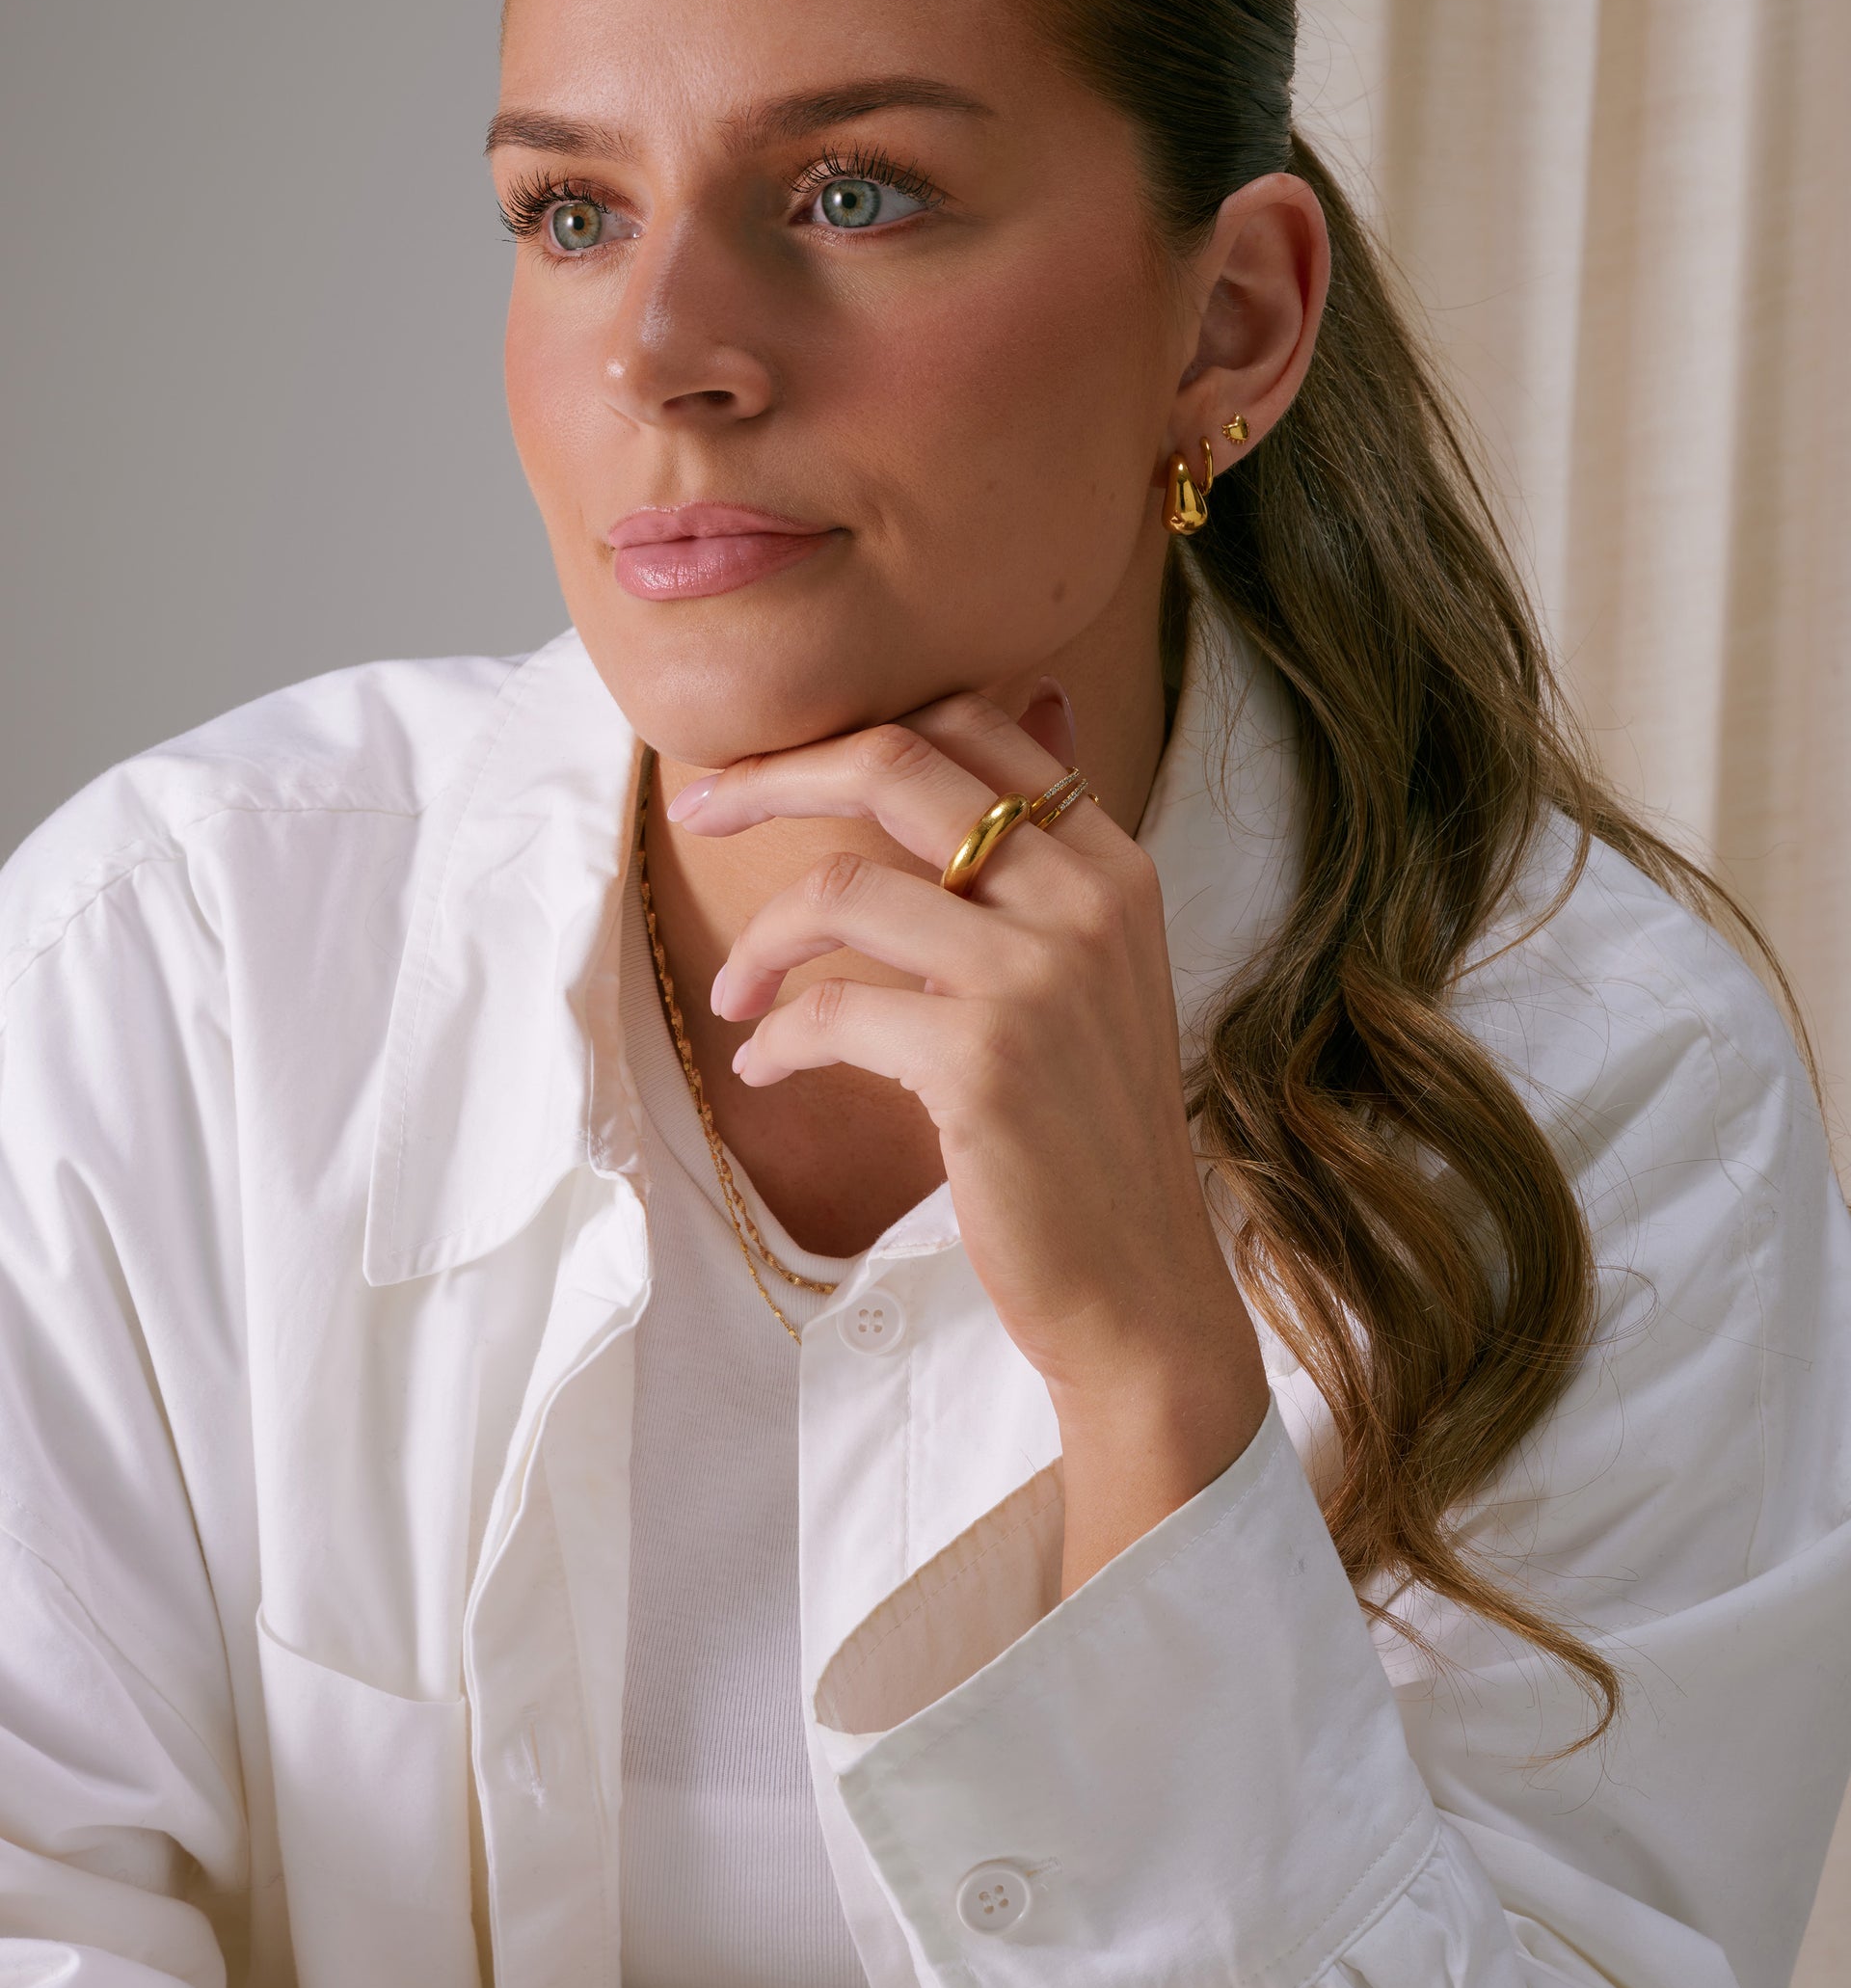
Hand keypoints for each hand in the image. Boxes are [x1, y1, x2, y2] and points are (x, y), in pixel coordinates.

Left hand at [668, 688, 1270, 1588]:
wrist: (1138, 1283)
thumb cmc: (1089, 1129)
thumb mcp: (1092, 971)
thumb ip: (1043, 860)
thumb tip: (1035, 704)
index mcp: (1112, 863)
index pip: (972, 725)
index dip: (848, 731)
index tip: (765, 770)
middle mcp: (1085, 898)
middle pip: (895, 765)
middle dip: (772, 778)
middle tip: (699, 814)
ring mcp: (1037, 974)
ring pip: (843, 888)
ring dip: (759, 939)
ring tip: (735, 992)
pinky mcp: (981, 1058)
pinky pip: (829, 1010)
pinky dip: (776, 1038)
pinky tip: (768, 1065)